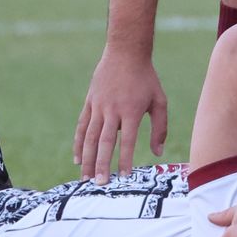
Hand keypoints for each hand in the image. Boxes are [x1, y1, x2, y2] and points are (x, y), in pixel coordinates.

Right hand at [75, 50, 169, 183]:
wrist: (125, 52)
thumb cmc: (146, 79)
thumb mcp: (159, 101)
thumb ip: (160, 128)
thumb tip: (157, 152)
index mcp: (131, 111)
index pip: (127, 141)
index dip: (124, 160)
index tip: (123, 177)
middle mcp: (112, 110)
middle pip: (104, 142)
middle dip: (101, 165)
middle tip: (100, 184)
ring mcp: (98, 106)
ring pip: (89, 137)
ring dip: (86, 158)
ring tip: (85, 177)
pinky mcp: (90, 102)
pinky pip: (81, 126)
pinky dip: (78, 143)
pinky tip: (76, 158)